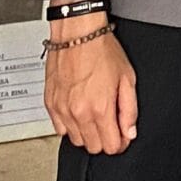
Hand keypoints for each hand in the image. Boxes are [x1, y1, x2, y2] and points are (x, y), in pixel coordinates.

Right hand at [43, 18, 137, 153]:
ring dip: (87, 133)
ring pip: (76, 140)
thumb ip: (129, 110)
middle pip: (93, 147)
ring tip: (94, 115)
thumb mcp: (127, 78)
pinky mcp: (50, 104)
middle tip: (110, 125)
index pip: (110, 146)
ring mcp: (62, 110)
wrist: (77, 33)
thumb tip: (129, 131)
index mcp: (100, 108)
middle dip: (104, 139)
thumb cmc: (102, 49)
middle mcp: (79, 112)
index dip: (120, 143)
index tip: (121, 136)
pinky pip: (60, 129)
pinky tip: (78, 112)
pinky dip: (69, 126)